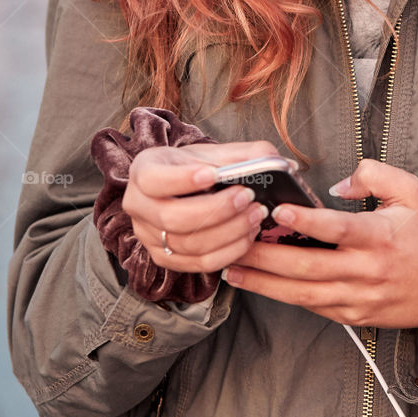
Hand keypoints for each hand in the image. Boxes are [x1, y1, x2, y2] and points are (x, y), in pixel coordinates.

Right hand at [122, 140, 279, 274]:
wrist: (184, 187)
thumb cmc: (199, 167)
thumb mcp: (215, 152)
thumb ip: (246, 153)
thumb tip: (279, 164)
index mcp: (144, 171)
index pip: (154, 180)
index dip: (182, 180)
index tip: (213, 174)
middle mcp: (138, 206)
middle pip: (173, 218)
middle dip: (217, 210)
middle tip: (249, 198)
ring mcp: (148, 236)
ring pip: (187, 244)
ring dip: (228, 232)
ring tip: (256, 216)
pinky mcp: (165, 258)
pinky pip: (198, 264)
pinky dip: (227, 252)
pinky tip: (247, 236)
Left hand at [220, 159, 417, 332]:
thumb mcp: (411, 192)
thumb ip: (375, 175)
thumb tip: (338, 184)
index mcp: (381, 237)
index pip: (338, 228)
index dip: (307, 220)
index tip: (278, 209)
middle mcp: (368, 271)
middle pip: (309, 266)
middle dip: (266, 255)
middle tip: (234, 242)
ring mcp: (359, 298)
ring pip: (303, 294)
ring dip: (264, 282)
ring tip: (232, 268)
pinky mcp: (354, 317)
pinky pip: (313, 307)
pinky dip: (285, 296)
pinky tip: (260, 284)